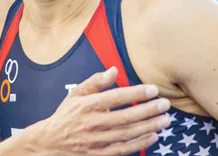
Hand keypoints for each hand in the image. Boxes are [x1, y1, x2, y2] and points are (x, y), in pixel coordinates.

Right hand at [31, 67, 170, 155]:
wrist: (51, 142)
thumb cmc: (66, 114)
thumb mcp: (76, 94)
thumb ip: (95, 82)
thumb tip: (114, 70)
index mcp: (87, 105)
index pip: (116, 97)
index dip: (136, 93)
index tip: (153, 89)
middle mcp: (93, 123)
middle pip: (126, 117)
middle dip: (148, 110)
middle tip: (166, 104)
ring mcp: (97, 141)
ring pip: (127, 134)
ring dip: (149, 127)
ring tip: (165, 120)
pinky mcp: (100, 154)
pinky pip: (123, 149)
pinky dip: (140, 143)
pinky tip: (153, 136)